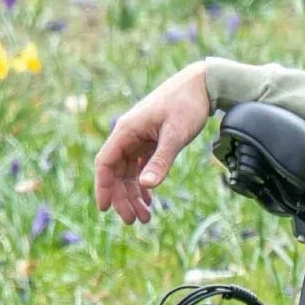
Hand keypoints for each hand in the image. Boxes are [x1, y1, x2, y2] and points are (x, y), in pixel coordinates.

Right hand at [93, 62, 212, 224]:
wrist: (202, 84)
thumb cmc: (187, 104)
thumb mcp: (175, 134)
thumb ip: (161, 161)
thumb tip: (146, 186)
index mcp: (126, 130)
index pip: (105, 162)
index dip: (102, 186)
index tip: (105, 209)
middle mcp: (128, 135)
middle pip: (116, 172)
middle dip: (122, 198)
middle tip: (134, 221)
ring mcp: (139, 138)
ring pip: (129, 172)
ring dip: (133, 195)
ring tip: (144, 217)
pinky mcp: (150, 140)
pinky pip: (140, 167)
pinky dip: (143, 184)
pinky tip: (149, 200)